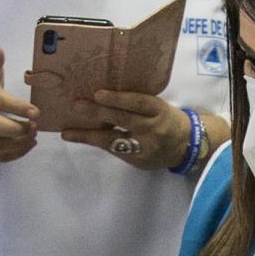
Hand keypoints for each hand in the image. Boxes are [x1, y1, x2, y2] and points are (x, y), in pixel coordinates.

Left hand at [69, 90, 190, 168]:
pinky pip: (115, 151)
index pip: (139, 103)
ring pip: (114, 141)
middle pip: (124, 120)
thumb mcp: (157, 107)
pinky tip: (82, 138)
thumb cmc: (166, 119)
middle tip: (77, 105)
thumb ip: (136, 104)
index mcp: (159, 110)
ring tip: (68, 133)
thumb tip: (102, 95)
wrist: (186, 145)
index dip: (119, 98)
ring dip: (89, 136)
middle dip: (98, 112)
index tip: (98, 93)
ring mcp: (146, 148)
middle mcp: (153, 129)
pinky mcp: (139, 162)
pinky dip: (98, 143)